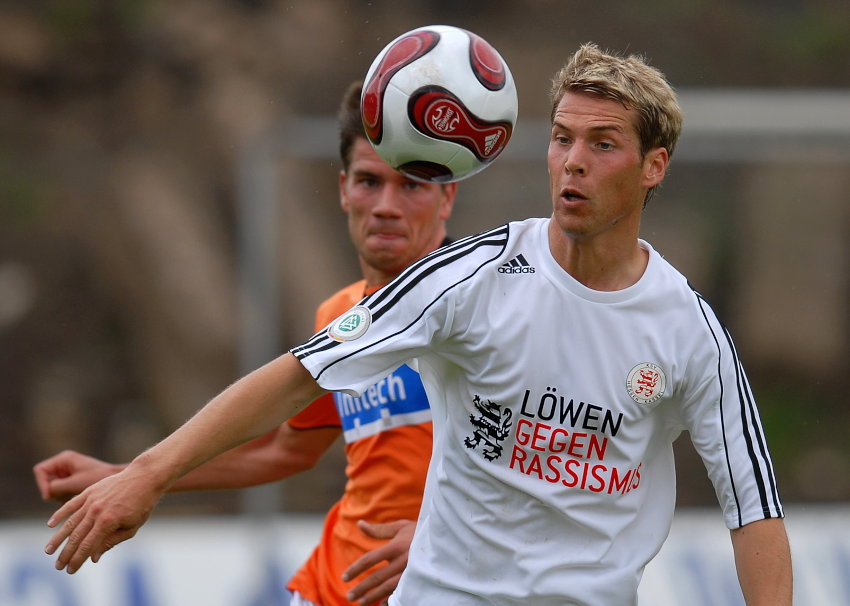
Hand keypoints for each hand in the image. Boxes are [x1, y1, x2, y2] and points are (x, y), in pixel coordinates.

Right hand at [33, 450, 122, 502]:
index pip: (40, 470)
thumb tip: (46, 493)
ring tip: (76, 495)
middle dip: (53, 491)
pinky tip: (78, 497)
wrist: (116, 480)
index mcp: (64, 458)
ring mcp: (67, 473)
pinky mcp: (71, 482)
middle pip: (45, 480)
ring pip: (52, 488)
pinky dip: (66, 498)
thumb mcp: (75, 483)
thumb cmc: (98, 478)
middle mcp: (63, 464)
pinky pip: (60, 493)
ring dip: (60, 495)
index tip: (49, 496)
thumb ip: (57, 487)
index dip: (42, 483)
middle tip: (67, 496)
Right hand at [44, 463, 162, 573]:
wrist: (145, 477)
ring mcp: (91, 500)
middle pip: (76, 537)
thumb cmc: (142, 504)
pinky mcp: (90, 491)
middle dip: (66, 554)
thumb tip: (93, 557)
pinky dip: (60, 514)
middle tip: (57, 566)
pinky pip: (71, 504)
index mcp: (108, 522)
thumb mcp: (132, 527)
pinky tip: (50, 524)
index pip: (87, 546)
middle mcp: (96, 511)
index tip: (69, 571)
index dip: (77, 560)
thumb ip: (111, 542)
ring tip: (48, 551)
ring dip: (58, 538)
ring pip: (70, 522)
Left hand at [342, 519, 415, 604]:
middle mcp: (403, 561)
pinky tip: (382, 604)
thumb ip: (378, 530)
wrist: (444, 537)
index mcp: (396, 546)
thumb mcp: (400, 527)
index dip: (355, 569)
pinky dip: (392, 600)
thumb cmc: (419, 530)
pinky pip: (403, 593)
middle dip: (362, 588)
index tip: (344, 577)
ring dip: (374, 597)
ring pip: (389, 588)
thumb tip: (359, 524)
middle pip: (377, 577)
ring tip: (361, 602)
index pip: (370, 559)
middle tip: (349, 596)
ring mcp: (412, 572)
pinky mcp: (419, 580)